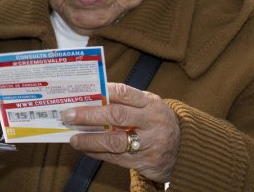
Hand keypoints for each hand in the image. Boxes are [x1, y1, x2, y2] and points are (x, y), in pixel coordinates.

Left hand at [65, 83, 179, 182]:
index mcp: (151, 103)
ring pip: (114, 141)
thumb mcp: (148, 107)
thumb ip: (125, 102)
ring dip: (90, 139)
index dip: (102, 92)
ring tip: (74, 138)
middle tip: (69, 115)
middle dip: (89, 115)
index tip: (83, 92)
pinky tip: (85, 149)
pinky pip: (115, 158)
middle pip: (116, 116)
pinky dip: (97, 153)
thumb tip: (91, 99)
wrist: (184, 150)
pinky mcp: (144, 161)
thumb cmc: (157, 122)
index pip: (124, 93)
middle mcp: (151, 122)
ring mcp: (149, 143)